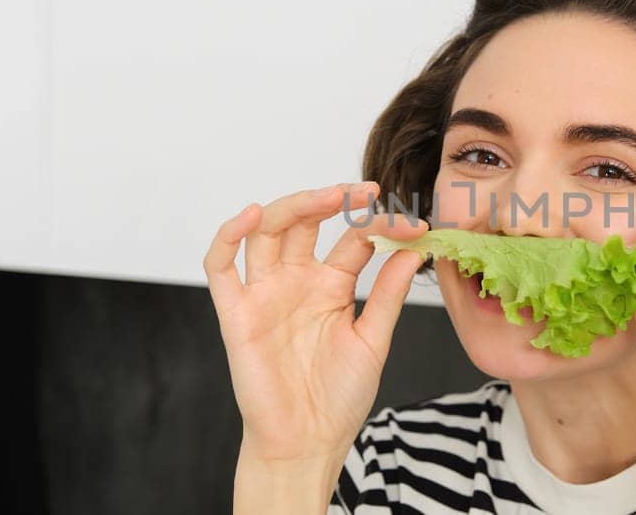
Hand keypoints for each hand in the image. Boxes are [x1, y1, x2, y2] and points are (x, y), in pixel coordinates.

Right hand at [203, 182, 427, 466]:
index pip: (353, 238)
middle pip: (305, 222)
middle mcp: (296, 281)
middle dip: (332, 200)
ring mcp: (264, 294)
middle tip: (364, 192)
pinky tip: (252, 217)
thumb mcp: (373, 340)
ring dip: (292, 207)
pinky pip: (221, 267)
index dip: (380, 226)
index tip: (413, 225)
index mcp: (331, 285)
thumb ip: (388, 294)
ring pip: (266, 232)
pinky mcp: (236, 314)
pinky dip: (229, 237)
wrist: (307, 443)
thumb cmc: (338, 398)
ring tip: (326, 196)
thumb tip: (414, 249)